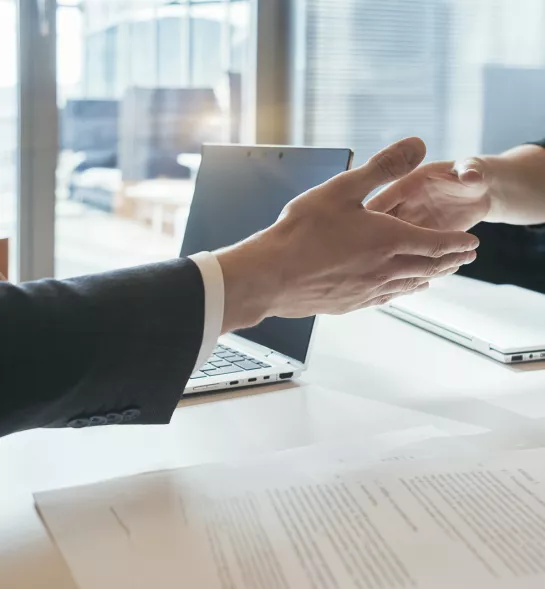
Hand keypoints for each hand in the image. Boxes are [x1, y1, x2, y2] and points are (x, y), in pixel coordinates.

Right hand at [217, 138, 479, 332]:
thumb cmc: (302, 232)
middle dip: (451, 261)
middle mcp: (385, 269)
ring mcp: (368, 290)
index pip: (437, 243)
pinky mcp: (350, 303)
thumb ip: (382, 167)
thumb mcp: (343, 188)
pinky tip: (398, 291)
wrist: (271, 277)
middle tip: (464, 258)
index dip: (458, 243)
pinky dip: (402, 292)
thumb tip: (417, 145)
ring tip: (438, 274)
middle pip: (429, 267)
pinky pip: (386, 298)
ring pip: (410, 285)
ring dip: (430, 277)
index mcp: (389, 239)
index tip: (473, 244)